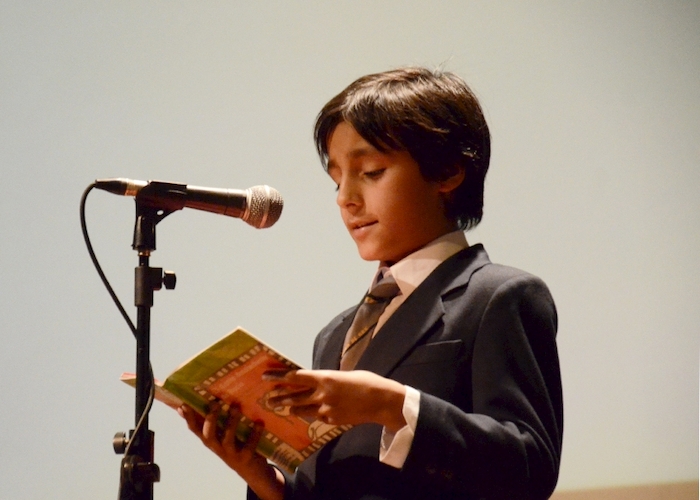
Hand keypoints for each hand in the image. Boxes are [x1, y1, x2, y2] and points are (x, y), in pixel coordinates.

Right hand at [179, 403, 283, 499]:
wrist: (253, 472)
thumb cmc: (236, 447)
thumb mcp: (223, 436)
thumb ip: (215, 423)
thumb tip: (205, 402)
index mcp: (211, 441)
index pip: (195, 430)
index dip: (188, 419)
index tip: (183, 405)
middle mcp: (218, 448)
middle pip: (208, 436)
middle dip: (210, 419)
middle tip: (214, 403)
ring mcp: (231, 454)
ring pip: (227, 440)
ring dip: (231, 423)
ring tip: (235, 407)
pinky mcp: (246, 458)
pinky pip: (250, 445)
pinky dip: (255, 433)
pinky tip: (259, 422)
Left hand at [263, 369, 406, 432]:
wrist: (381, 401)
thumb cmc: (366, 382)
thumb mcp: (344, 375)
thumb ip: (328, 379)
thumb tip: (319, 381)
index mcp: (325, 378)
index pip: (295, 377)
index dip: (278, 377)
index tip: (265, 377)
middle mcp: (322, 394)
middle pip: (294, 396)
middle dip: (278, 397)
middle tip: (266, 398)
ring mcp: (326, 409)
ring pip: (302, 409)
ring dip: (290, 408)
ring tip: (279, 408)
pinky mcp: (332, 421)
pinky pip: (317, 417)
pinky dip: (310, 415)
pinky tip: (306, 414)